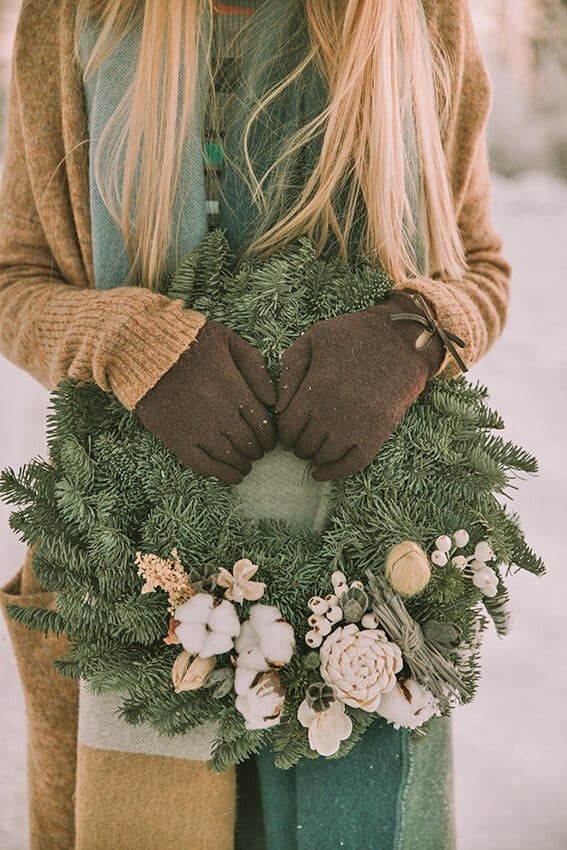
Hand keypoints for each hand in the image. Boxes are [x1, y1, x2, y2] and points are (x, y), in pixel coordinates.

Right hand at [134, 321, 276, 482]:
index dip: (271, 436)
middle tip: (259, 452)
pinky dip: (222, 475)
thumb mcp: (228, 341)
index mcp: (235, 389)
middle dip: (258, 450)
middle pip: (250, 442)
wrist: (144, 350)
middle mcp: (220, 413)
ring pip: (231, 457)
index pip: (264, 423)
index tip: (270, 440)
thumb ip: (255, 367)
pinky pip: (204, 466)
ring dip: (244, 464)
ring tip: (246, 465)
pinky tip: (233, 477)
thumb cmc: (189, 341)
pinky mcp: (177, 440)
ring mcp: (198, 429)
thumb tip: (273, 399)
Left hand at [275, 292, 444, 480]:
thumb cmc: (354, 336)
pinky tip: (322, 473)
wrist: (402, 340)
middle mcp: (334, 411)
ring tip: (313, 450)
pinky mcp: (377, 433)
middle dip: (298, 446)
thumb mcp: (314, 338)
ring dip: (314, 457)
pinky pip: (352, 464)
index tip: (287, 433)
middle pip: (304, 445)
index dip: (283, 434)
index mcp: (316, 388)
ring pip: (325, 456)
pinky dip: (335, 473)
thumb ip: (289, 369)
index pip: (288, 427)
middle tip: (299, 442)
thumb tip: (277, 407)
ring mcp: (357, 425)